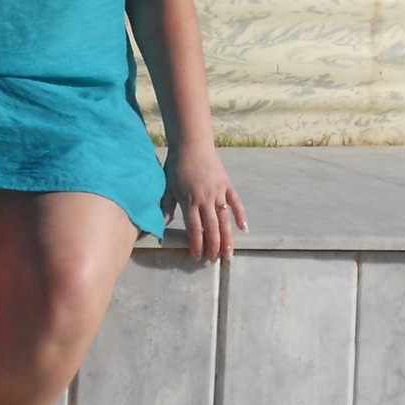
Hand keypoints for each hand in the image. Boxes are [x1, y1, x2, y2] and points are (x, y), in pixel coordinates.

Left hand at [162, 141, 246, 262]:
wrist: (191, 144)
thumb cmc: (176, 166)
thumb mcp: (167, 187)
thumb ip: (165, 207)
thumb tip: (160, 226)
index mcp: (189, 201)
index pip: (195, 228)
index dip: (196, 244)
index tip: (196, 256)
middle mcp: (205, 199)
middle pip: (212, 228)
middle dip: (213, 246)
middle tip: (214, 260)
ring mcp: (218, 192)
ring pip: (225, 219)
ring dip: (228, 238)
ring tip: (229, 253)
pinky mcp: (227, 185)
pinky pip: (236, 202)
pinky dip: (241, 215)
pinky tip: (244, 229)